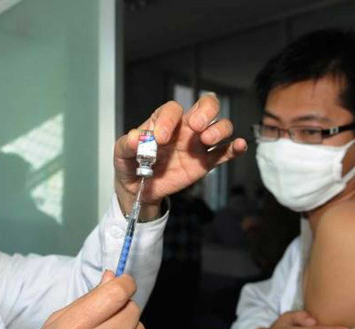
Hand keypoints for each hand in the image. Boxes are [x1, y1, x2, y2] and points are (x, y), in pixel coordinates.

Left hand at [114, 94, 246, 218]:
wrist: (138, 189)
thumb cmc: (130, 164)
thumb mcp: (121, 154)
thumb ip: (127, 145)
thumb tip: (135, 138)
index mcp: (163, 122)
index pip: (172, 110)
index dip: (168, 119)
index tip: (159, 139)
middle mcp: (185, 128)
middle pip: (206, 106)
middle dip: (206, 110)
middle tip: (196, 126)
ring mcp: (197, 144)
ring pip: (220, 127)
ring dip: (219, 129)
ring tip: (207, 140)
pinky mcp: (205, 162)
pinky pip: (225, 152)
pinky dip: (235, 148)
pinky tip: (239, 146)